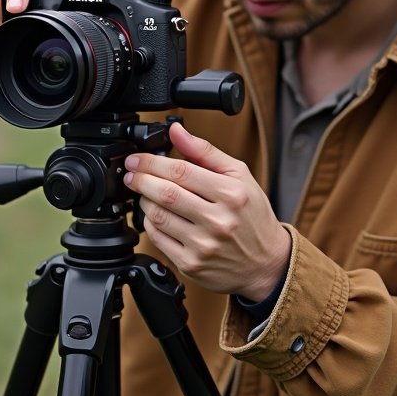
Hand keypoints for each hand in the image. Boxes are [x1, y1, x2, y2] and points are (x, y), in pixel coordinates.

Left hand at [123, 121, 290, 299]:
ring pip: (158, 216)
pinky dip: (149, 223)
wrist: (265, 262)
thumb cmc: (251, 215)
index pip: (181, 171)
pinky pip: (157, 239)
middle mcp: (218, 221)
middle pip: (166, 194)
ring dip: (144, 200)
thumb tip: (176, 131)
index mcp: (231, 194)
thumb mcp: (239, 175)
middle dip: (141, 179)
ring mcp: (203, 245)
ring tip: (145, 193)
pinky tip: (154, 215)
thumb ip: (205, 151)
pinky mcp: (191, 264)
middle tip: (131, 173)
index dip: (151, 162)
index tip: (136, 159)